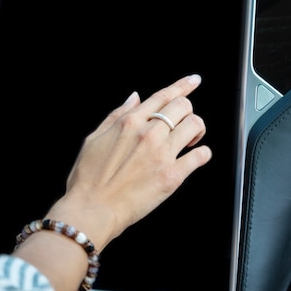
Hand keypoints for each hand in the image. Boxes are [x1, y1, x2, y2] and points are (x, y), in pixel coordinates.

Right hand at [13, 74, 211, 290]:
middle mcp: (148, 133)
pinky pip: (201, 156)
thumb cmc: (87, 179)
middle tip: (183, 123)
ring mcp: (162, 154)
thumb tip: (134, 99)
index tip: (193, 81)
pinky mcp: (172, 176)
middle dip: (187, 111)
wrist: (91, 209)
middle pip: (183, 106)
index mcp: (129, 122)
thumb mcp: (93, 139)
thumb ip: (115, 116)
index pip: (163, 96)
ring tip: (189, 140)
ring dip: (196, 130)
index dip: (183, 85)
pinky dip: (202, 154)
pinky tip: (194, 157)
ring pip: (195, 125)